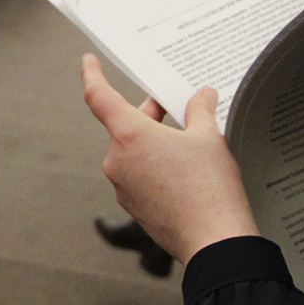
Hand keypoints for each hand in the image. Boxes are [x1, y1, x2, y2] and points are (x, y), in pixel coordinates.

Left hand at [81, 55, 257, 262]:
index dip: (92, 75)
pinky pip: (139, 176)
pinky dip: (155, 166)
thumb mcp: (210, 137)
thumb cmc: (210, 189)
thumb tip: (202, 96)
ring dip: (154, 142)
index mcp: (129, 136)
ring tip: (189, 144)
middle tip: (176, 106)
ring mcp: (123, 187)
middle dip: (150, 114)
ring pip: (133, 152)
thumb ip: (200, 109)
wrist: (215, 243)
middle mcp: (117, 161)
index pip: (99, 96)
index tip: (88, 61)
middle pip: (125, 125)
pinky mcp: (133, 207)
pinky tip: (184, 172)